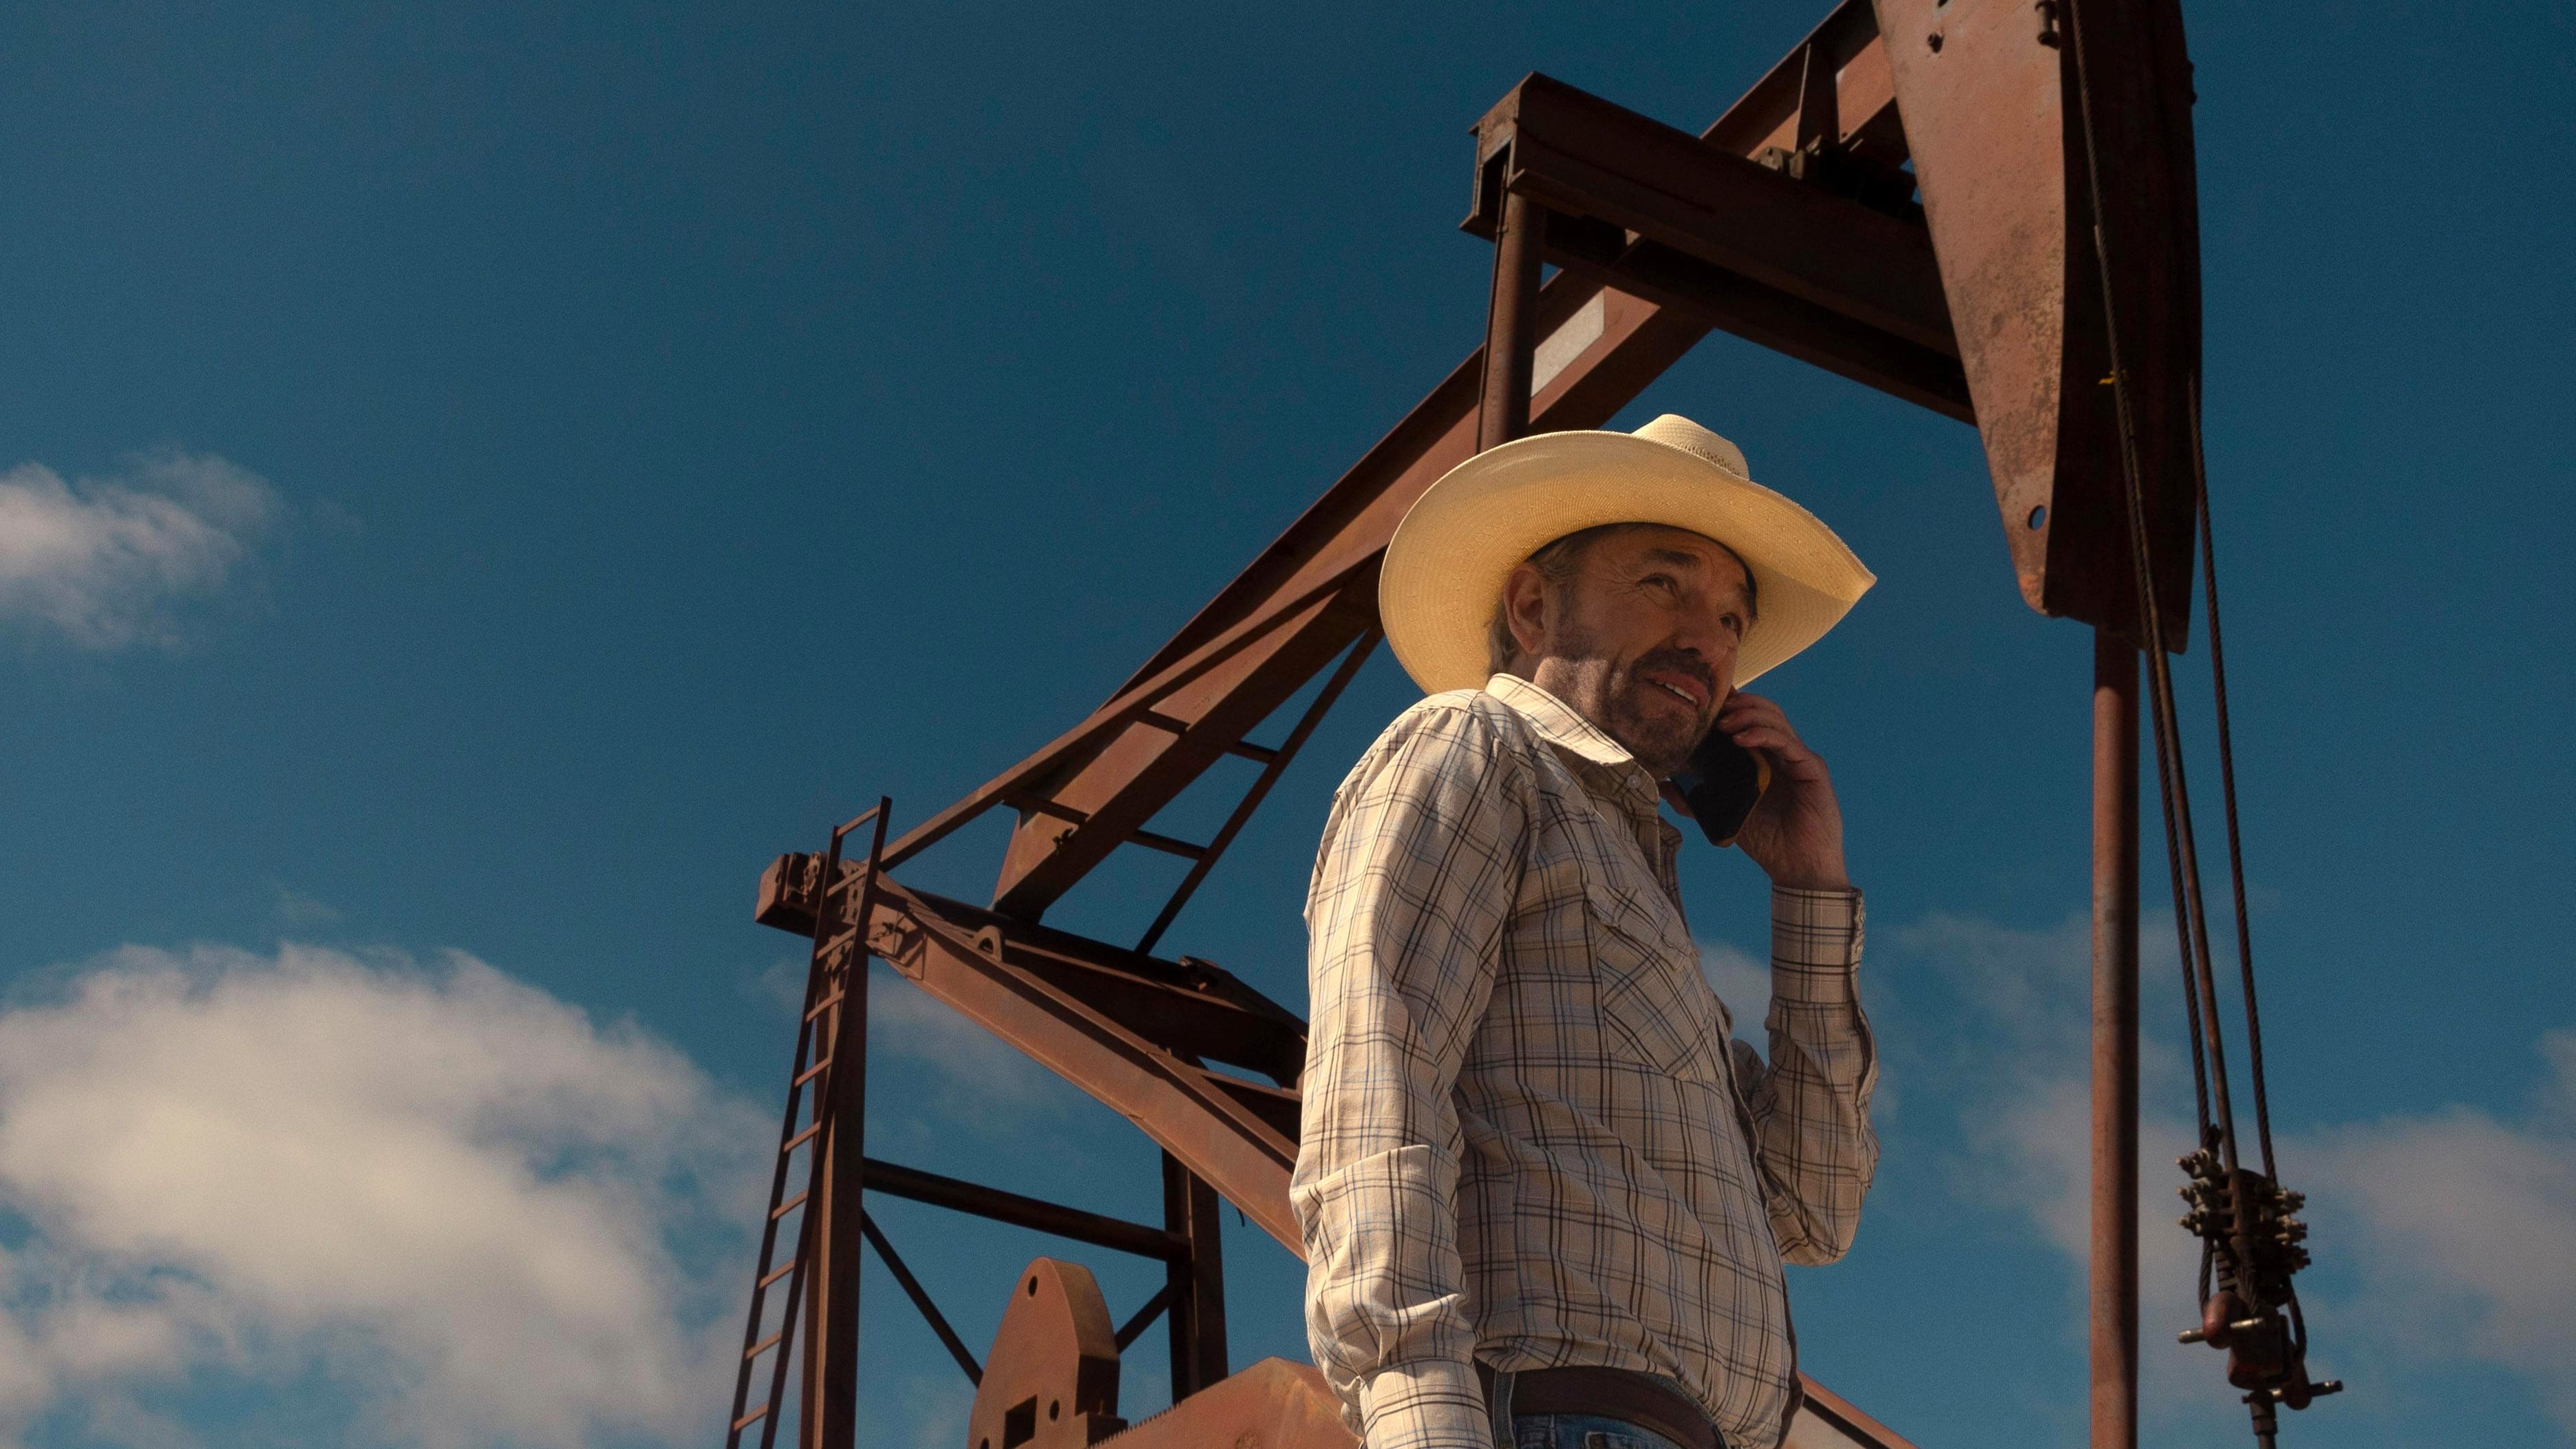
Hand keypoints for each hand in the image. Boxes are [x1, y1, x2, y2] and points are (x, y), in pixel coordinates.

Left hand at [1712, 692, 1847, 890]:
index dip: (1728, 707)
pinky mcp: (1812, 768)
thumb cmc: (1767, 842)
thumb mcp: (1724, 814)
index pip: (1748, 719)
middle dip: (1737, 705)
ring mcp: (1799, 758)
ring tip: (1722, 724)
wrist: (1798, 869)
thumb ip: (1696, 799)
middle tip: (1712, 714)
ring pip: (1776, 720)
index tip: (1702, 708)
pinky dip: (1763, 735)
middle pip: (1763, 710)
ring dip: (1747, 715)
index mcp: (1765, 758)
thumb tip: (1662, 785)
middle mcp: (1783, 753)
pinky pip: (1787, 743)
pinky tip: (1741, 739)